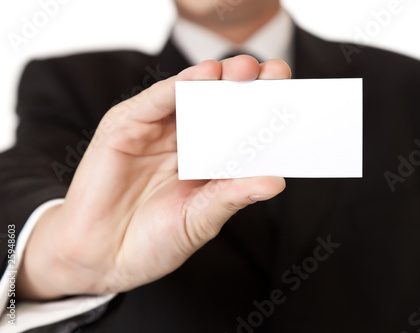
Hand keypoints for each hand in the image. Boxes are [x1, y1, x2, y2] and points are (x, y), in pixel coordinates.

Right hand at [17, 56, 290, 299]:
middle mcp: (185, 141)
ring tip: (243, 69)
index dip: (264, 112)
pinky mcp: (125, 127)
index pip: (240, 129)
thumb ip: (232, 195)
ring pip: (190, 95)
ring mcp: (155, 131)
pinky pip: (154, 102)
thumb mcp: (201, 219)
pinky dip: (177, 87)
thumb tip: (276, 181)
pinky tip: (202, 78)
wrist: (100, 258)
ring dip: (216, 79)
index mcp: (207, 162)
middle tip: (274, 72)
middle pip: (219, 105)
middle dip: (246, 87)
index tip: (292, 98)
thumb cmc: (153, 241)